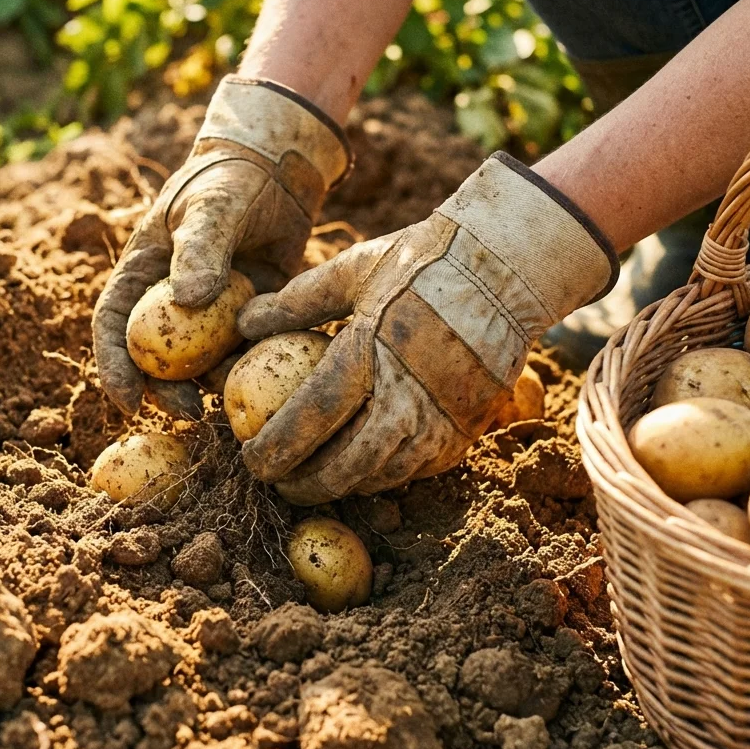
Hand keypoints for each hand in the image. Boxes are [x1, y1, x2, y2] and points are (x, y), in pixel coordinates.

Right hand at [92, 76, 351, 416]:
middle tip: (188, 411)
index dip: (114, 367)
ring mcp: (210, 313)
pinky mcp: (247, 317)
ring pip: (203, 362)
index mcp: (141, 274)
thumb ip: (200, 249)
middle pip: (155, 357)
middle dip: (165, 391)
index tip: (128, 401)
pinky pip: (245, 352)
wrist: (279, 170)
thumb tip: (187, 302)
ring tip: (235, 398)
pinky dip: (252, 366)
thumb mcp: (212, 208)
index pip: (113, 326)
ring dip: (214, 384)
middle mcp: (169, 301)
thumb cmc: (231, 180)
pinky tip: (270, 378)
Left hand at [237, 153, 618, 503]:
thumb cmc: (423, 263)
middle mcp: (404, 399)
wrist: (507, 272)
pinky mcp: (462, 434)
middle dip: (302, 484)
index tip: (250, 458)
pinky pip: (413, 470)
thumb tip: (242, 323)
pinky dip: (380, 475)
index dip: (274, 449)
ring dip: (340, 485)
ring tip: (312, 479)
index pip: (308, 419)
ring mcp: (438, 422)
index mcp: (368, 354)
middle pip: (342, 467)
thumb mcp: (354, 270)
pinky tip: (358, 467)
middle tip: (277, 481)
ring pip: (378, 476)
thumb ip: (296, 302)